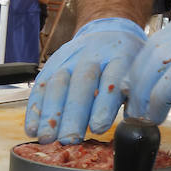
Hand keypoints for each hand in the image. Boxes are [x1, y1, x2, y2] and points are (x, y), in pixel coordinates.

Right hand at [24, 17, 145, 142]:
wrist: (109, 32)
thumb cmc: (125, 62)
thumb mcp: (138, 74)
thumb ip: (137, 99)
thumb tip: (137, 126)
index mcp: (121, 56)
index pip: (112, 78)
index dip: (104, 104)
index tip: (99, 127)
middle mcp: (94, 55)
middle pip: (82, 82)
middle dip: (74, 113)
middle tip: (69, 138)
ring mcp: (70, 58)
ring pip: (58, 83)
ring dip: (50, 113)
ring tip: (47, 137)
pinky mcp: (52, 64)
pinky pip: (40, 85)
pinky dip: (35, 109)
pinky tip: (32, 129)